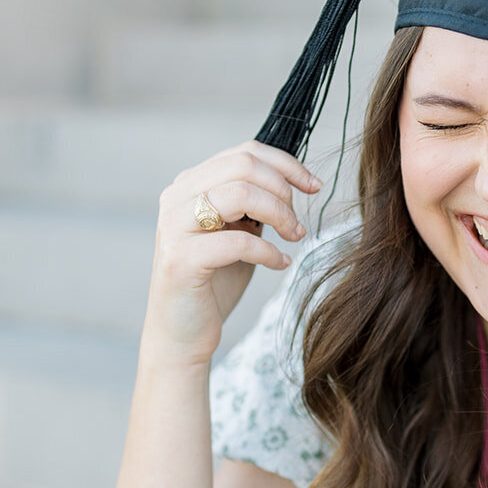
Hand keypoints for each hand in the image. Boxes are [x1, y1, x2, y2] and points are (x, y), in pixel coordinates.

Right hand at [141, 140, 320, 367]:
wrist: (183, 335)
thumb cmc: (215, 283)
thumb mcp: (237, 233)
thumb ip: (253, 205)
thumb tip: (291, 181)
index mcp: (191, 184)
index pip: (244, 152)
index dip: (286, 165)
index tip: (314, 185)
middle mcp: (176, 198)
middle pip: (244, 166)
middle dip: (284, 191)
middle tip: (298, 224)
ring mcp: (173, 226)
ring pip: (240, 194)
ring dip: (280, 214)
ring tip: (294, 238)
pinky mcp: (179, 259)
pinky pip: (238, 241)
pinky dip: (269, 251)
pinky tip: (280, 263)